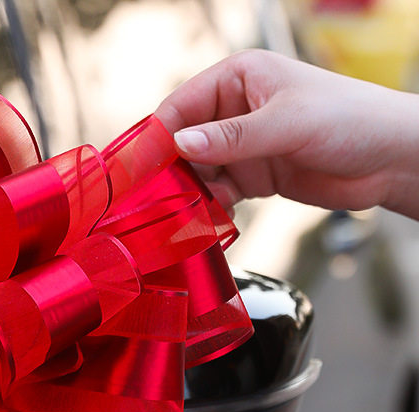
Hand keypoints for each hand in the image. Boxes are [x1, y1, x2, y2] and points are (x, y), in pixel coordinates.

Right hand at [154, 49, 418, 219]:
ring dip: (189, 193)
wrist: (390, 158)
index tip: (135, 167)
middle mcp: (234, 110)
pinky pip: (217, 192)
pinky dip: (210, 207)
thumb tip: (179, 145)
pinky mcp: (252, 176)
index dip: (155, 136)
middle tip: (151, 199)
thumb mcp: (285, 124)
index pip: (181, 106)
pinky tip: (207, 218)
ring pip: (197, 171)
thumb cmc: (350, 119)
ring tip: (180, 213)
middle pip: (183, 142)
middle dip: (168, 170)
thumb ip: (231, 139)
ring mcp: (243, 146)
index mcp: (238, 79)